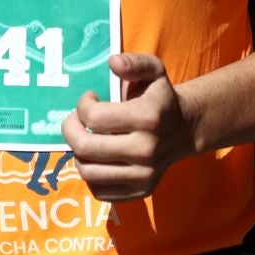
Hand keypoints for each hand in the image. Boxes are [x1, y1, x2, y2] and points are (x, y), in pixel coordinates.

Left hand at [62, 53, 195, 201]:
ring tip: (86, 140)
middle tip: (76, 121)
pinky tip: (97, 158)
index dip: (82, 106)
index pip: (93, 118)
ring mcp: (144, 175)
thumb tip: (113, 62)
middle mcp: (146, 150)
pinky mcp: (141, 191)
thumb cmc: (161, 99)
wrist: (184, 130)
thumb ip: (135, 62)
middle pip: (84, 147)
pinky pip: (99, 191)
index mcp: (148, 117)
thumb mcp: (154, 71)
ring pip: (87, 172)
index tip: (89, 99)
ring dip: (77, 154)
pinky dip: (91, 175)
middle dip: (69, 130)